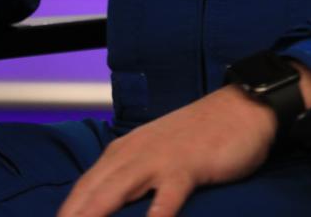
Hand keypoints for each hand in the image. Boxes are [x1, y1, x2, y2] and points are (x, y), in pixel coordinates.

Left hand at [57, 64, 310, 216]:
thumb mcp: (160, 151)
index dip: (68, 210)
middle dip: (73, 214)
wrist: (243, 106)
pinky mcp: (190, 164)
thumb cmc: (202, 135)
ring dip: (96, 211)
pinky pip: (168, 194)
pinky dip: (155, 213)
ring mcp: (162, 157)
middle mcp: (137, 152)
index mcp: (127, 149)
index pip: (86, 185)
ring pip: (120, 187)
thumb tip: (111, 203)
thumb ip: (135, 175)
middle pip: (95, 188)